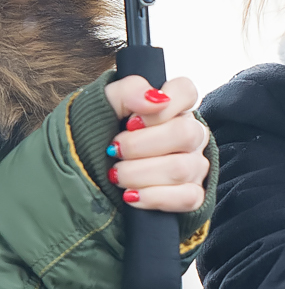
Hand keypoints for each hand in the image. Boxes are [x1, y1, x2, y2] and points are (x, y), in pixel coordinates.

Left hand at [103, 75, 209, 212]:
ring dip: (139, 174)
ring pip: (181, 169)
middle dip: (140, 145)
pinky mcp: (192, 196)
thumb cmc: (98, 138)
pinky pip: (187, 198)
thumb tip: (155, 99)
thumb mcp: (103, 107)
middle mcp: (190, 136)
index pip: (186, 91)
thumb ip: (129, 90)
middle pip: (185, 134)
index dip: (163, 105)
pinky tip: (132, 195)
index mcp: (172, 109)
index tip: (132, 121)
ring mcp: (194, 167)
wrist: (85, 177)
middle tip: (115, 150)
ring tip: (116, 175)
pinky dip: (154, 197)